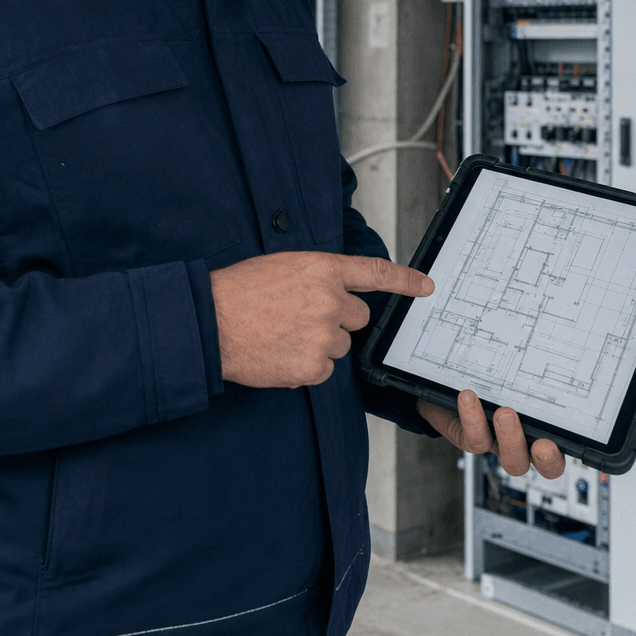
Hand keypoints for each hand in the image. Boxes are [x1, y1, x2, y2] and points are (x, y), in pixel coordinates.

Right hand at [211, 252, 432, 388]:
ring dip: (319, 343)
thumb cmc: (238, 291)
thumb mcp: (282, 266)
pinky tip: (279, 352)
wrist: (209, 322)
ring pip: (339, 345)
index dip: (405, 280)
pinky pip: (323, 369)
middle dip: (336, 319)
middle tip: (299, 317)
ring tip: (281, 333)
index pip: (375, 272)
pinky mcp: (313, 367)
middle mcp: (329, 300)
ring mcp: (323, 336)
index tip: (426, 286)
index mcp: (322, 268)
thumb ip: (317, 277)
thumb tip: (338, 295)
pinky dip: (305, 365)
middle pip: (357, 317)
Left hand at [418, 389, 635, 477]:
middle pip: (545, 466)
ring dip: (510, 438)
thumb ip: (594, 385)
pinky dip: (472, 418)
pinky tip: (469, 396)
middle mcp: (526, 443)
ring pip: (509, 457)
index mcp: (549, 432)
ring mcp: (497, 441)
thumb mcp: (544, 377)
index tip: (596, 450)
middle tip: (546, 442)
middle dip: (549, 459)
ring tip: (507, 412)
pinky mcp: (468, 434)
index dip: (592, 454)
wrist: (447, 384)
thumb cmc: (504, 383)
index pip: (577, 450)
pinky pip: (473, 437)